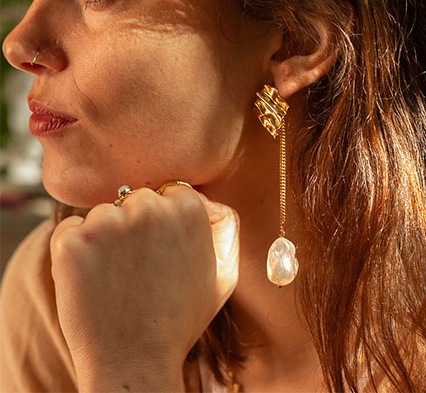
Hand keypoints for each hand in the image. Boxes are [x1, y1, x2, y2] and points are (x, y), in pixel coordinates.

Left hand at [49, 186, 238, 390]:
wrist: (136, 362)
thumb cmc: (181, 319)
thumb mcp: (224, 273)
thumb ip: (225, 227)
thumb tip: (208, 200)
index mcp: (187, 208)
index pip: (170, 193)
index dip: (165, 223)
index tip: (162, 252)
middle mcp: (148, 207)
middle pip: (136, 199)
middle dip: (136, 225)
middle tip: (140, 268)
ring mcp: (107, 222)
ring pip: (104, 213)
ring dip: (107, 237)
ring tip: (118, 279)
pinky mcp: (71, 241)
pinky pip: (72, 229)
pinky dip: (78, 249)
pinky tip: (93, 279)